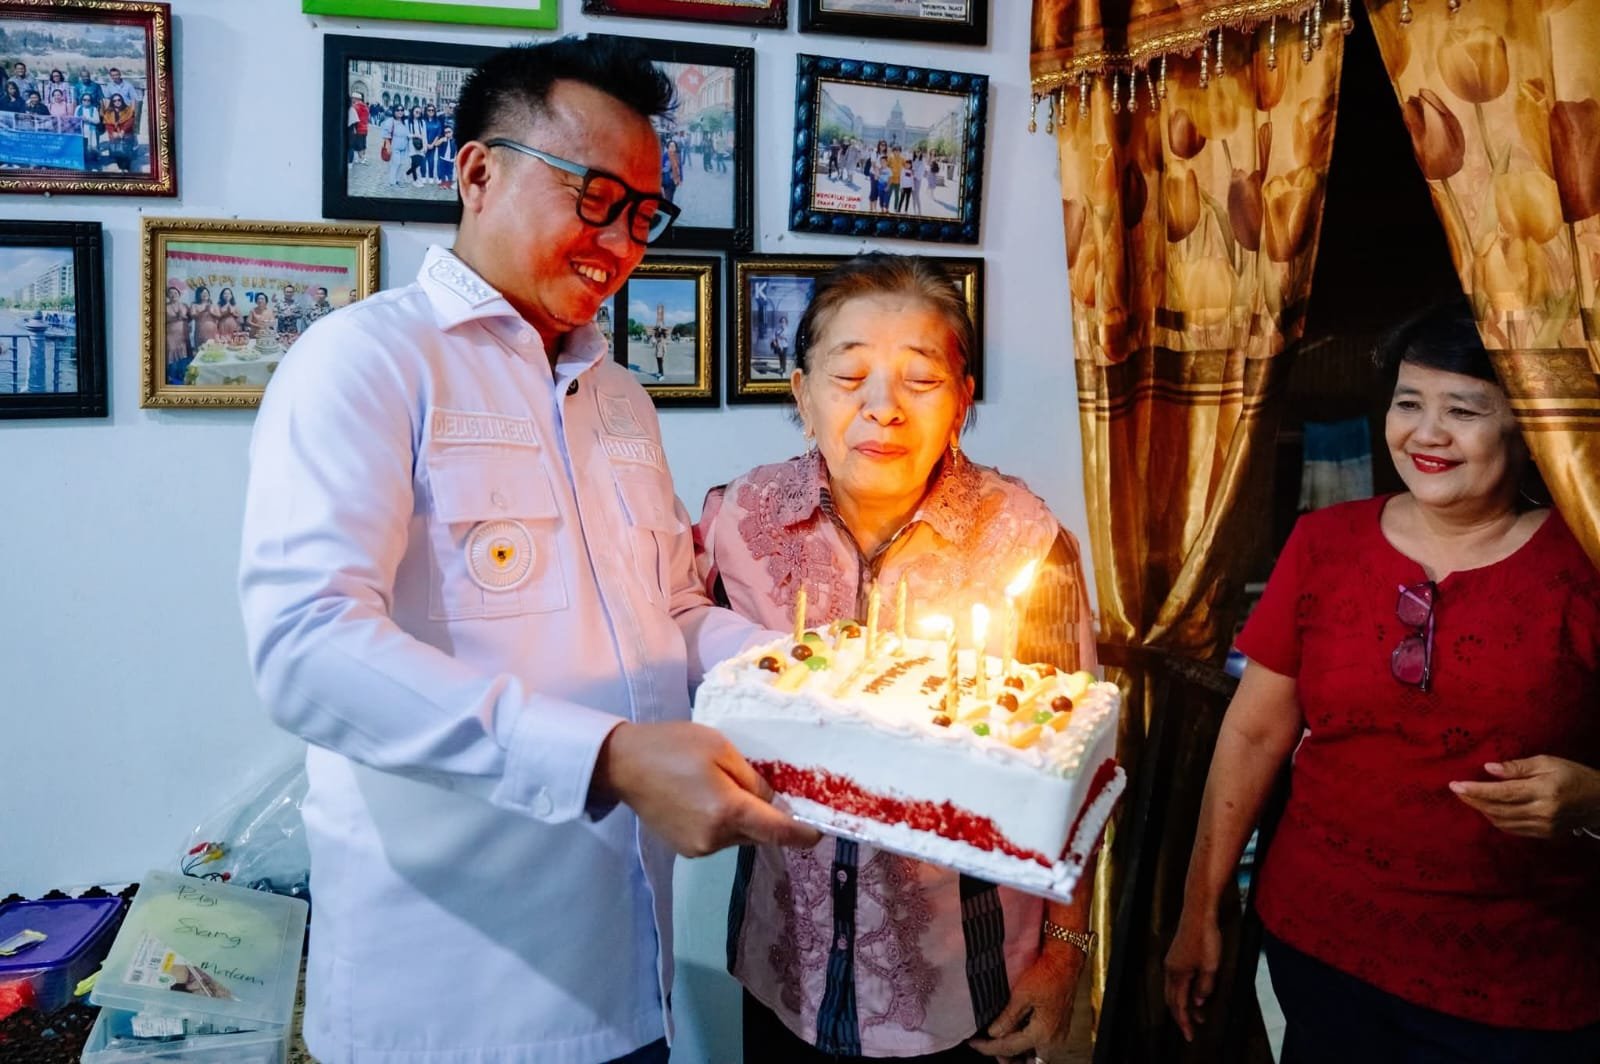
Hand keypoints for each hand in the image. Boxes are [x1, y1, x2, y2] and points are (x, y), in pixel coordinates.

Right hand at [591, 721, 820, 856]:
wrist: (623, 765)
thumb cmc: (673, 747)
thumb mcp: (720, 749)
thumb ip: (753, 779)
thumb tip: (773, 801)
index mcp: (727, 812)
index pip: (778, 832)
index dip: (803, 833)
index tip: (819, 831)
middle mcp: (715, 839)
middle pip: (759, 834)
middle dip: (769, 817)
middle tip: (770, 790)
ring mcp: (699, 848)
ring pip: (739, 837)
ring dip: (744, 820)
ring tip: (726, 788)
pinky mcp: (685, 849)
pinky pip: (719, 839)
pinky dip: (724, 824)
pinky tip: (709, 800)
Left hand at [968, 946, 1081, 1061]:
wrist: (1065, 963)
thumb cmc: (1047, 974)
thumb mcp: (1021, 995)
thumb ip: (1007, 1018)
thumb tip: (993, 1034)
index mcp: (1042, 1034)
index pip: (1009, 1048)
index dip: (988, 1048)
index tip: (975, 1044)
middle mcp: (1053, 1041)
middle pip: (1026, 1061)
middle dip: (1007, 1058)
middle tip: (988, 1047)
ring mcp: (1058, 1037)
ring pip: (1035, 1057)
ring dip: (1018, 1055)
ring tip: (999, 1043)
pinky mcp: (1059, 1030)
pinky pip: (1042, 1047)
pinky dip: (1027, 1047)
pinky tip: (1015, 1036)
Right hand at [1163, 907, 1220, 1042]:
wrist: (1198, 914)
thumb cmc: (1205, 938)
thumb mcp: (1210, 967)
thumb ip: (1204, 987)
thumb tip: (1198, 1003)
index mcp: (1177, 974)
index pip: (1179, 1005)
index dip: (1184, 1022)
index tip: (1189, 1036)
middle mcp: (1170, 969)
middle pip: (1172, 999)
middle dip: (1181, 1016)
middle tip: (1191, 1030)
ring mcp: (1172, 962)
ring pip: (1174, 990)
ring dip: (1183, 1004)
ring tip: (1198, 1014)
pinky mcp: (1176, 956)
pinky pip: (1177, 980)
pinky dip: (1183, 992)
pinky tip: (1194, 993)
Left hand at [1449, 756, 1599, 838]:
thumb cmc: (1574, 775)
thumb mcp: (1548, 762)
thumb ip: (1517, 767)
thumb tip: (1488, 769)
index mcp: (1544, 791)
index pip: (1502, 793)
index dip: (1476, 790)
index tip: (1454, 784)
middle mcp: (1543, 813)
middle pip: (1498, 810)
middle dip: (1473, 800)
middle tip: (1457, 790)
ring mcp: (1544, 827)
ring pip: (1502, 823)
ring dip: (1482, 811)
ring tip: (1469, 797)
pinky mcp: (1545, 835)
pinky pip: (1513, 829)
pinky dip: (1496, 819)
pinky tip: (1487, 808)